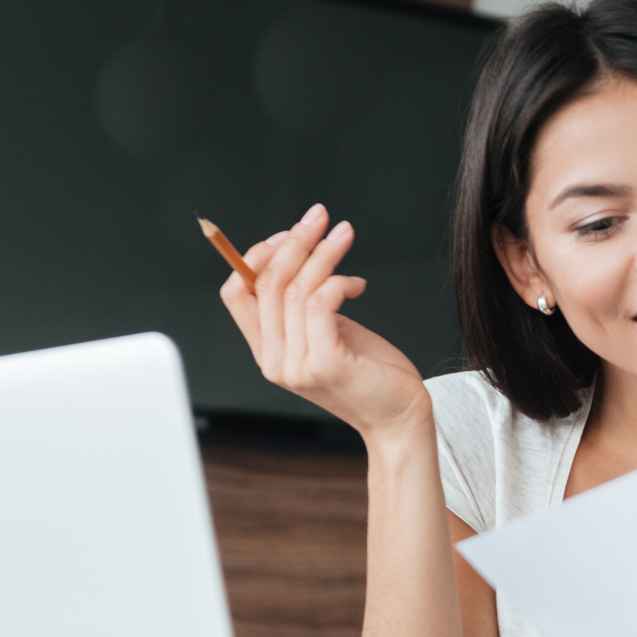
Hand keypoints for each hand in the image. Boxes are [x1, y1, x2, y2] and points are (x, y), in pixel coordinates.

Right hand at [219, 203, 429, 442]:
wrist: (400, 419)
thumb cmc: (371, 374)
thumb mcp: (328, 333)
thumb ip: (304, 307)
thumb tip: (297, 256)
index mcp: (268, 352)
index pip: (235, 293)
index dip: (254, 256)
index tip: (286, 234)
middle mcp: (274, 361)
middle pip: (266, 283)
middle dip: (294, 241)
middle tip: (319, 217)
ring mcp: (297, 366)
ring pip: (296, 288)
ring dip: (323, 253)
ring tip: (344, 235)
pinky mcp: (326, 364)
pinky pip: (320, 303)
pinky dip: (339, 282)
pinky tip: (358, 284)